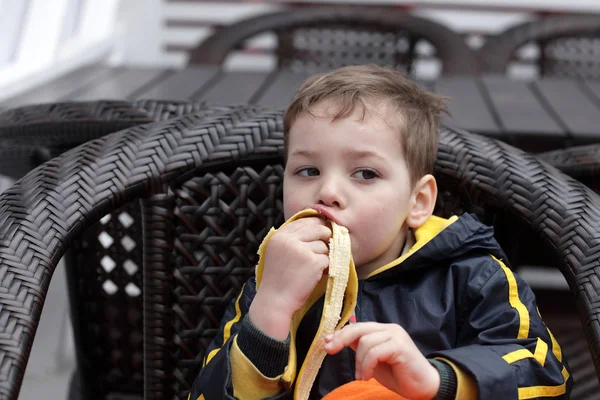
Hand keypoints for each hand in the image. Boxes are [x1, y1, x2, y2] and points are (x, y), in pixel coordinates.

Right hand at [249, 217, 330, 338]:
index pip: (304, 220)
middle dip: (325, 238)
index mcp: (279, 235)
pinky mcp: (312, 262)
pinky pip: (328, 259)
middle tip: (323, 250)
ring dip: (323, 257)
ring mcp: (301, 250)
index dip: (316, 224)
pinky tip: (315, 276)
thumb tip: (317, 226)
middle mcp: (289, 239)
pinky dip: (325, 268)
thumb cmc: (278, 280)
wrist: (274, 302)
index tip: (321, 231)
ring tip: (312, 269)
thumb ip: (292, 239)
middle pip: (318, 228)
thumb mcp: (277, 253)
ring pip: (325, 245)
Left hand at [323, 322, 439, 399]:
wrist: (424, 386)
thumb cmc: (399, 374)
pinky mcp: (400, 346)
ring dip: (359, 362)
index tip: (327, 342)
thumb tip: (337, 339)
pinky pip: (375, 352)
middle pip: (359, 329)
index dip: (341, 334)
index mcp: (383, 330)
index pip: (358, 327)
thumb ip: (361, 348)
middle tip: (329, 351)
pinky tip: (368, 376)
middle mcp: (389, 329)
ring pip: (365, 342)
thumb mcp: (374, 360)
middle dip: (341, 339)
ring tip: (362, 376)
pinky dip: (367, 365)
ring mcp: (396, 335)